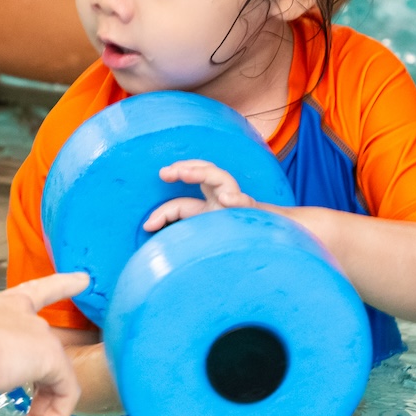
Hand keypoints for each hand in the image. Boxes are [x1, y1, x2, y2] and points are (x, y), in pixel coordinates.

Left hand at [142, 160, 265, 230]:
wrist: (268, 246)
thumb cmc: (230, 239)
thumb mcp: (201, 232)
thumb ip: (177, 222)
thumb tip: (146, 225)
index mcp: (208, 206)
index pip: (183, 202)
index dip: (163, 211)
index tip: (147, 226)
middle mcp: (223, 199)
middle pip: (205, 173)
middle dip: (185, 168)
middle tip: (165, 172)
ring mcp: (237, 204)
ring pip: (222, 178)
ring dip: (202, 173)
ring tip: (184, 173)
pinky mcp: (252, 214)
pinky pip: (247, 203)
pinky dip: (237, 199)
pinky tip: (226, 199)